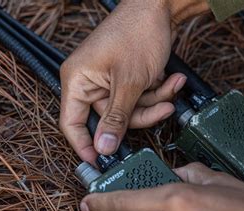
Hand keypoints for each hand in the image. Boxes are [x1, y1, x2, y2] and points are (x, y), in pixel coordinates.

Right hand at [60, 0, 209, 162]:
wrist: (160, 6)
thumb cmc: (138, 32)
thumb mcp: (129, 82)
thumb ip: (117, 118)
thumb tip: (104, 148)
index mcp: (77, 80)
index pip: (72, 123)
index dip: (84, 145)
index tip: (100, 162)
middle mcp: (88, 82)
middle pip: (110, 119)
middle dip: (140, 114)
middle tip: (161, 109)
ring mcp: (107, 80)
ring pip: (129, 111)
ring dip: (153, 101)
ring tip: (170, 85)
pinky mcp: (124, 78)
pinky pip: (138, 97)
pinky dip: (156, 91)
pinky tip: (170, 78)